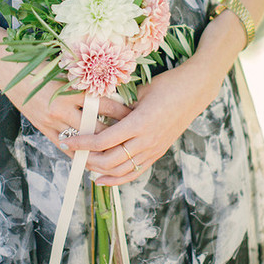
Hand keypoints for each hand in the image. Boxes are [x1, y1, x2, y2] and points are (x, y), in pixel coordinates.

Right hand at [3, 69, 131, 155]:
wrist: (9, 72)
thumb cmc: (39, 66)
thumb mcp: (65, 70)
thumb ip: (86, 83)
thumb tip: (110, 90)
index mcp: (71, 91)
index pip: (104, 105)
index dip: (122, 112)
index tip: (136, 115)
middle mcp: (62, 109)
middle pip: (96, 128)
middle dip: (115, 134)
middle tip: (132, 138)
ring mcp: (51, 122)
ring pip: (82, 142)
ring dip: (99, 147)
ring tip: (116, 152)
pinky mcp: (43, 129)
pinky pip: (65, 146)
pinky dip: (80, 151)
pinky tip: (92, 156)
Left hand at [63, 58, 219, 183]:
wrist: (196, 90)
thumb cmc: (167, 84)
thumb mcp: (140, 91)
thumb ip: (120, 104)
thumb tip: (98, 109)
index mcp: (139, 122)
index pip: (104, 140)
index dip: (83, 143)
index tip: (68, 141)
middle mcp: (146, 140)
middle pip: (110, 160)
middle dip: (87, 159)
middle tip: (71, 153)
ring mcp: (154, 149)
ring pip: (121, 171)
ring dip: (100, 171)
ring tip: (83, 165)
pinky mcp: (158, 152)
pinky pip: (135, 171)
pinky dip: (117, 179)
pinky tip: (102, 179)